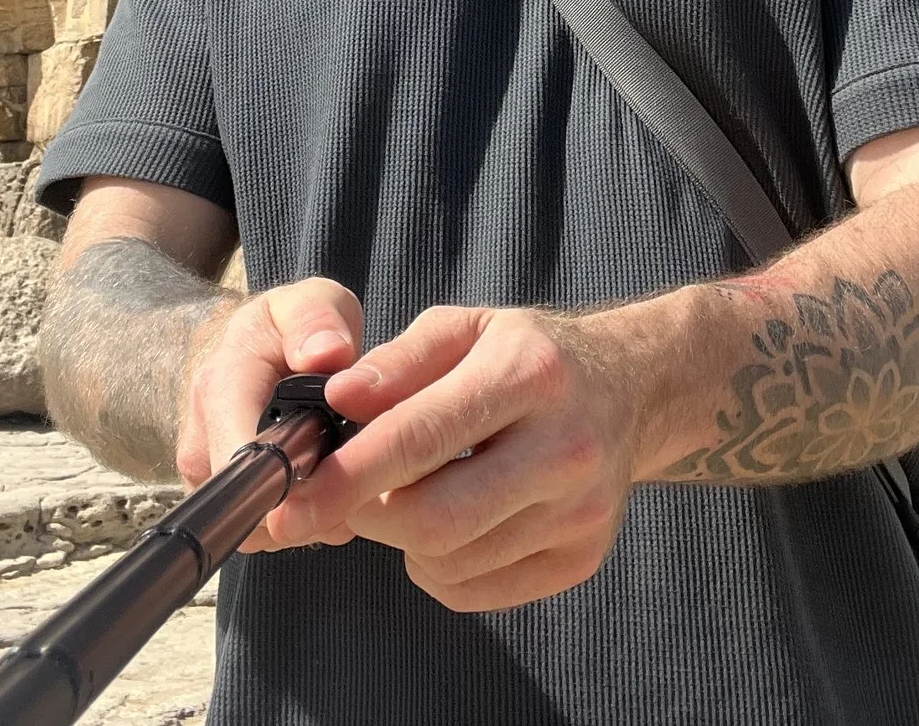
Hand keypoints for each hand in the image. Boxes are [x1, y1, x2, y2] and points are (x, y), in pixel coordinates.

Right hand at [177, 277, 362, 550]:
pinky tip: (327, 492)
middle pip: (246, 505)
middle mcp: (201, 436)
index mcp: (223, 384)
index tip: (331, 487)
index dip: (282, 482)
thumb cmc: (291, 328)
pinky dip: (300, 521)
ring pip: (255, 527)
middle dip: (306, 506)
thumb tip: (326, 354)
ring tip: (345, 483)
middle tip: (355, 487)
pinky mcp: (219, 499)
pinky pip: (260, 532)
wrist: (252, 349)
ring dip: (305, 518)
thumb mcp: (311, 301)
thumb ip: (317, 320)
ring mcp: (204, 473)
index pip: (240, 454)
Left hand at [270, 304, 644, 610]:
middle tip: (343, 495)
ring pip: (449, 561)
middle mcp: (565, 448)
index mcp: (530, 374)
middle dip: (366, 516)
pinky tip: (448, 521)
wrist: (627, 390)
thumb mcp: (464, 328)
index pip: (419, 437)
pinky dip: (437, 566)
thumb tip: (336, 398)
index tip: (291, 496)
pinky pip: (475, 591)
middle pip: (433, 519)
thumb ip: (396, 362)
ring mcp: (581, 512)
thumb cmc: (525, 356)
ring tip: (405, 495)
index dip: (345, 474)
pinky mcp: (581, 558)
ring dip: (400, 539)